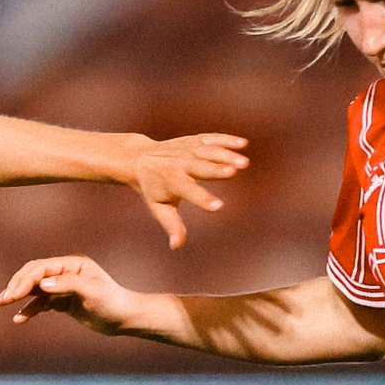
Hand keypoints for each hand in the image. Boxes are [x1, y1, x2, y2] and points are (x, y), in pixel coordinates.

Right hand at [0, 254, 145, 334]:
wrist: (124, 318)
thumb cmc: (112, 302)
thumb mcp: (92, 292)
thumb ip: (67, 285)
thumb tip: (41, 285)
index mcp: (72, 265)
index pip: (41, 269)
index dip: (25, 280)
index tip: (14, 295)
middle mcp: (66, 272)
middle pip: (33, 275)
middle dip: (16, 286)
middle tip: (1, 300)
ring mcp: (63, 287)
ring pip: (34, 288)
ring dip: (17, 295)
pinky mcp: (63, 301)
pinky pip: (41, 303)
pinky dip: (30, 309)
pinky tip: (19, 319)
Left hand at [126, 132, 247, 247]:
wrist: (140, 158)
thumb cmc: (153, 188)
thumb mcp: (159, 208)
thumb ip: (171, 225)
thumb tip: (176, 246)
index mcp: (172, 181)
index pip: (188, 191)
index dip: (203, 199)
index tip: (219, 207)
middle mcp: (180, 163)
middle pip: (200, 166)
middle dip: (217, 169)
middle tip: (234, 171)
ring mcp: (188, 149)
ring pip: (208, 151)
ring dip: (226, 154)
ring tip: (244, 162)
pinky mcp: (195, 140)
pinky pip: (212, 138)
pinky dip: (226, 139)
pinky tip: (243, 144)